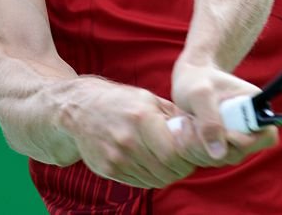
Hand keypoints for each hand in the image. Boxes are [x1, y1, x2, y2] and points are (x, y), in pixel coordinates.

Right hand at [63, 78, 194, 188]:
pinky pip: (140, 183)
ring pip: (155, 180)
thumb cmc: (120, 102)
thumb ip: (175, 116)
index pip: (174, 153)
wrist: (80, 109)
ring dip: (167, 174)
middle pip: (166, 170)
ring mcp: (116, 157)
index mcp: (141, 118)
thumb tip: (202, 131)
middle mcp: (127, 140)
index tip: (191, 153)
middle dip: (181, 168)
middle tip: (183, 160)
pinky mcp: (107, 170)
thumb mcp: (149, 99)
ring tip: (167, 161)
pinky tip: (150, 163)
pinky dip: (151, 177)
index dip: (188, 158)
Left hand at [171, 59, 278, 166]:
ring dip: (195, 145)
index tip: (226, 133)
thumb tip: (219, 154)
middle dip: (209, 143)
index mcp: (254, 107)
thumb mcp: (200, 94)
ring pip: (219, 159)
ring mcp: (232, 139)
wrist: (187, 79)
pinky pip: (205, 159)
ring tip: (184, 121)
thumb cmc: (196, 80)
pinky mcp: (217, 146)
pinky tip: (182, 129)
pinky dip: (189, 149)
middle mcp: (247, 126)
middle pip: (238, 153)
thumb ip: (209, 121)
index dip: (248, 142)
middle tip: (190, 122)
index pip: (267, 137)